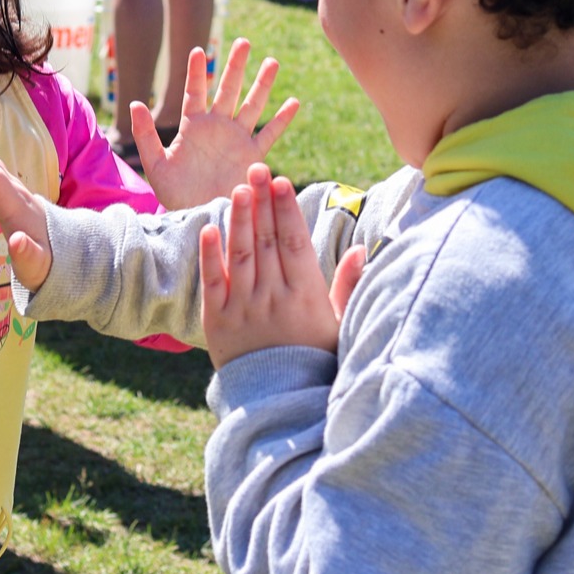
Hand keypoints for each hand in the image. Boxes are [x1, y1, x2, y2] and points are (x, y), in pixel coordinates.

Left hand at [131, 39, 299, 207]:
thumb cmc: (174, 194)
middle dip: (236, 66)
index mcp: (193, 126)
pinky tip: (293, 101)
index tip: (198, 49)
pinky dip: (281, 119)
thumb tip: (134, 103)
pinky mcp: (253, 156)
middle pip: (228, 90)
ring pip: (252, 105)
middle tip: (244, 41)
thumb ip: (145, 135)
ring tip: (272, 61)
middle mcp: (217, 128)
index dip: (196, 71)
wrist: (200, 217)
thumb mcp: (156, 164)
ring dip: (262, 84)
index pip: (195, 92)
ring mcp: (237, 140)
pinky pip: (269, 134)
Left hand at [199, 165, 343, 368]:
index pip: (294, 242)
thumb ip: (347, 284)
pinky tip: (210, 229)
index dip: (287, 209)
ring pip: (241, 255)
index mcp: (305, 297)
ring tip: (238, 189)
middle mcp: (273, 299)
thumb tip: (363, 248)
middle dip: (263, 202)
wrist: (279, 404)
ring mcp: (244, 309)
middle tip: (257, 169)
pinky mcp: (218, 322)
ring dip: (240, 220)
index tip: (281, 181)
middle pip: (267, 241)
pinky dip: (210, 256)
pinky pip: (213, 283)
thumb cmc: (313, 361)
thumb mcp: (338, 323)